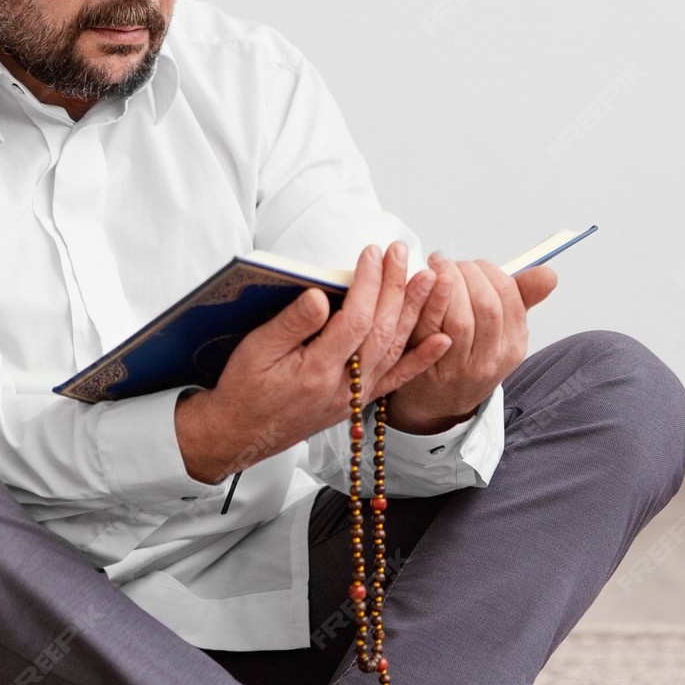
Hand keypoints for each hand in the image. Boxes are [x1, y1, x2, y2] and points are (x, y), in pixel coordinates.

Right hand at [175, 241, 451, 483]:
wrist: (242, 433)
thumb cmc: (244, 389)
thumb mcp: (255, 350)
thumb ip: (291, 323)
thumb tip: (320, 295)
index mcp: (315, 371)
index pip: (354, 320)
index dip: (367, 284)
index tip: (371, 252)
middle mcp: (342, 387)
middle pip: (381, 331)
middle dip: (395, 287)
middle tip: (402, 251)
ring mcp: (354, 396)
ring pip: (395, 350)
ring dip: (415, 312)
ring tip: (430, 278)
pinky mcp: (358, 401)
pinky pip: (398, 380)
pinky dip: (422, 359)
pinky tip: (442, 339)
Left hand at [385, 256, 557, 434]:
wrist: (438, 401)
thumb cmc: (470, 356)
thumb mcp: (502, 331)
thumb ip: (522, 297)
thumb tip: (548, 274)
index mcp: (514, 346)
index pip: (510, 296)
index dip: (489, 271)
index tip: (472, 263)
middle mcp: (491, 360)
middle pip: (487, 305)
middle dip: (467, 273)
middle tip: (449, 261)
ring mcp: (461, 368)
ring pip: (461, 318)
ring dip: (448, 282)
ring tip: (436, 266)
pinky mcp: (429, 368)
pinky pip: (432, 328)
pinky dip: (430, 300)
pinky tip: (424, 282)